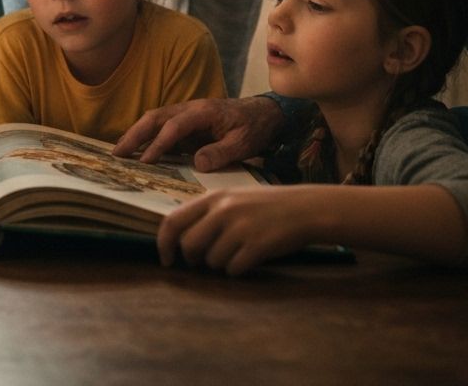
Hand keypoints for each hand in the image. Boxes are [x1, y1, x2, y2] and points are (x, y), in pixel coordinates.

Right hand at [113, 96, 284, 168]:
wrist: (263, 114)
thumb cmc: (254, 127)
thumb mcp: (243, 143)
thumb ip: (221, 153)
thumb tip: (196, 164)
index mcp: (203, 111)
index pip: (174, 126)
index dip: (159, 143)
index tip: (147, 161)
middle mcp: (189, 108)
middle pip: (155, 117)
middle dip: (135, 134)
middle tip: (117, 154)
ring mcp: (185, 113)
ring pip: (154, 120)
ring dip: (136, 134)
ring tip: (120, 153)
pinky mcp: (186, 123)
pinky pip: (161, 128)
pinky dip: (146, 137)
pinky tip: (138, 152)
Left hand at [157, 187, 319, 274]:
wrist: (304, 208)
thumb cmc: (264, 206)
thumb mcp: (232, 199)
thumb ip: (207, 213)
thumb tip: (179, 239)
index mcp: (213, 197)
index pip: (173, 220)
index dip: (163, 243)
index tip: (166, 259)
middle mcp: (223, 210)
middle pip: (189, 245)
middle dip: (192, 259)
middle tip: (202, 261)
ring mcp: (240, 228)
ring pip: (211, 261)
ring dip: (220, 264)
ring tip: (236, 252)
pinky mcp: (257, 245)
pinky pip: (233, 269)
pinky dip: (238, 269)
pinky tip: (250, 258)